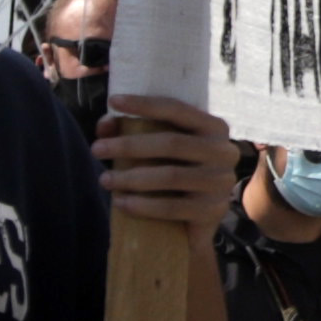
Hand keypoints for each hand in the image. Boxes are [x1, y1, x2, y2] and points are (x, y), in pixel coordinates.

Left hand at [95, 98, 234, 230]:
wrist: (197, 219)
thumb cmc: (176, 172)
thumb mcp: (161, 148)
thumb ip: (135, 132)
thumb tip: (105, 126)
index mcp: (213, 127)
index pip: (177, 109)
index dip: (144, 105)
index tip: (113, 101)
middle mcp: (224, 151)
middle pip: (172, 143)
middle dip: (129, 145)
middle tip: (97, 149)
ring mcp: (221, 183)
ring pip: (171, 176)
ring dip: (132, 177)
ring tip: (105, 179)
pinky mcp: (213, 211)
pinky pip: (174, 208)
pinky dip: (143, 206)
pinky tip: (121, 203)